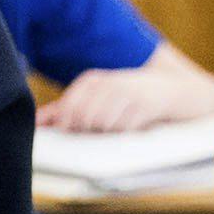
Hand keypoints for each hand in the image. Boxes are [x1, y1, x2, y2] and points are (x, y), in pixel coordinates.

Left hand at [41, 61, 213, 135]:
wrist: (177, 90)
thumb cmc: (130, 96)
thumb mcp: (98, 97)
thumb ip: (65, 109)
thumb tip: (35, 123)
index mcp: (92, 80)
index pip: (67, 107)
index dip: (67, 125)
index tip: (74, 132)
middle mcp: (107, 83)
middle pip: (82, 119)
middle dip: (87, 131)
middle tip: (101, 131)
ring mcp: (127, 93)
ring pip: (102, 125)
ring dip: (107, 133)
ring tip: (118, 126)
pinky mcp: (145, 105)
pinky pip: (123, 128)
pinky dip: (124, 133)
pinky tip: (132, 126)